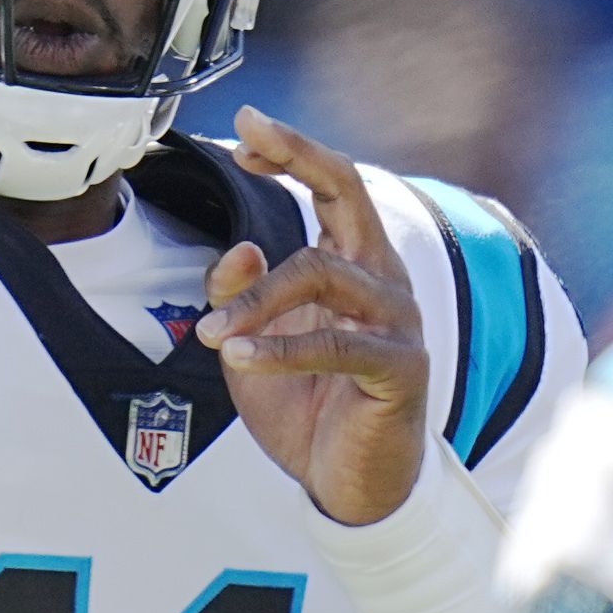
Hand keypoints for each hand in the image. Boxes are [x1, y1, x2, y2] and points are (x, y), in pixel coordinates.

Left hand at [197, 108, 431, 526]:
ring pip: (323, 271)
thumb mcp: (253, 344)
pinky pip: (338, 342)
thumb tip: (241, 246)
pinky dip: (282, 347)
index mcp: (353, 264)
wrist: (348, 486)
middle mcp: (382, 278)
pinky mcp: (400, 368)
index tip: (247, 125)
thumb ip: (240, 294)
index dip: (292, 151)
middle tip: (249, 141)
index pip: (332, 186)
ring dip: (257, 299)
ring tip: (212, 336)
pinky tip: (240, 357)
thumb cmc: (307, 409)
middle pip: (349, 193)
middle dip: (298, 157)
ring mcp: (397, 320)